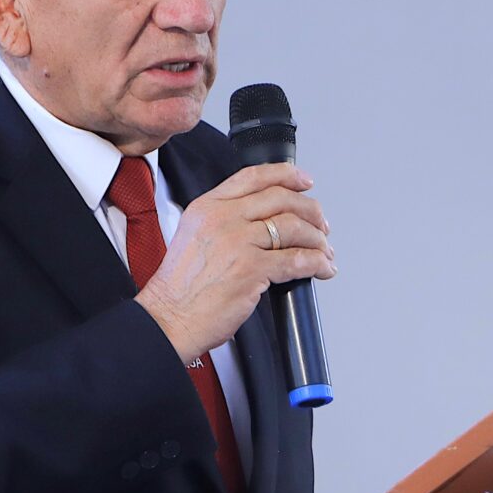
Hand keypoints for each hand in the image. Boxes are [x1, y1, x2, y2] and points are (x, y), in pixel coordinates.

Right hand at [135, 162, 333, 362]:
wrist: (169, 318)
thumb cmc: (180, 288)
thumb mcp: (194, 236)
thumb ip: (224, 222)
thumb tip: (262, 222)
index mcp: (207, 206)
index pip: (253, 177)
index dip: (286, 175)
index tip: (304, 181)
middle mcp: (223, 218)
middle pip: (281, 199)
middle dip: (310, 211)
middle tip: (321, 225)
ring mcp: (239, 242)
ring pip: (293, 227)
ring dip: (317, 240)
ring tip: (324, 251)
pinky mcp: (252, 269)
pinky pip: (297, 260)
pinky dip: (317, 263)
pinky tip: (322, 269)